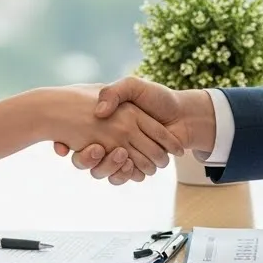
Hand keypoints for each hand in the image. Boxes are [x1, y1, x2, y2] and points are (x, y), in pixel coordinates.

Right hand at [47, 85, 184, 182]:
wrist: (184, 115)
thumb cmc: (159, 98)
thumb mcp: (133, 86)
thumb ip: (114, 92)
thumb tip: (99, 112)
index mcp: (105, 121)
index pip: (79, 137)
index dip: (78, 141)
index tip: (83, 139)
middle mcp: (111, 138)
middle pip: (89, 158)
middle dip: (89, 158)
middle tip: (97, 148)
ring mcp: (123, 153)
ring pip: (104, 169)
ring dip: (109, 166)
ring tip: (120, 154)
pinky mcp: (135, 165)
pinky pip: (122, 176)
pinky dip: (124, 173)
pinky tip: (129, 164)